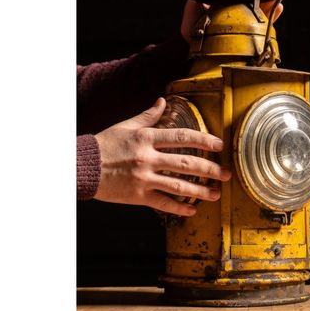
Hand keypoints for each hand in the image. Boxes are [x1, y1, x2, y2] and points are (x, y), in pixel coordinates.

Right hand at [94, 97, 230, 215]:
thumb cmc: (106, 144)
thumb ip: (148, 115)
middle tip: (227, 173)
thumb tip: (162, 100)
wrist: (82, 166)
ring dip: (201, 191)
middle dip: (210, 169)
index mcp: (147, 138)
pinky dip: (179, 208)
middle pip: (186, 163)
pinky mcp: (138, 196)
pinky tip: (192, 210)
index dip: (203, 140)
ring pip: (178, 186)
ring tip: (216, 194)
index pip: (182, 137)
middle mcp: (148, 158)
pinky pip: (163, 203)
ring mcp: (144, 178)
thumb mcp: (127, 126)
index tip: (219, 145)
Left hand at [181, 0, 283, 42]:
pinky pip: (263, 25)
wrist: (194, 49)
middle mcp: (236, 10)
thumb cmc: (192, 28)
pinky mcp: (250, 35)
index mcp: (226, 1)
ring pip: (261, 9)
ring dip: (271, 2)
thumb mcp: (194, 6)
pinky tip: (279, 9)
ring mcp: (244, 22)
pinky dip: (273, 17)